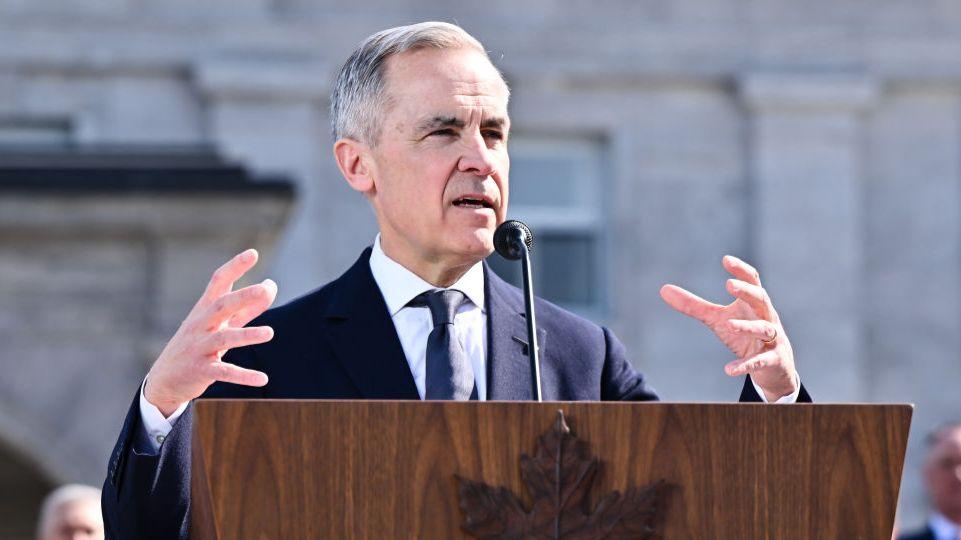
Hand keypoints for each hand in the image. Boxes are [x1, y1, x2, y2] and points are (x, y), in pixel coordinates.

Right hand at [144, 249, 276, 415]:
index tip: (253, 253)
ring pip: (224, 338)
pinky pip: (224, 372)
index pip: (218, 282)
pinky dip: (243, 376)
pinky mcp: (201, 371)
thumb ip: (246, 308)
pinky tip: (262, 379)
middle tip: (265, 289)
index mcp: (205, 309)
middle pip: (221, 306)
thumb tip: (270, 287)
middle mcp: (201, 325)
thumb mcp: (220, 325)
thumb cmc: (198, 344)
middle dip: (243, 297)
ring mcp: (199, 348)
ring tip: (270, 333)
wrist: (165, 380)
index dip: (235, 267)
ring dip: (247, 335)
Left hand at [659, 255, 797, 401]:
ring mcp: (773, 338)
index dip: (741, 270)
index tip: (726, 260)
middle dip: (747, 292)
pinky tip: (729, 370)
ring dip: (748, 326)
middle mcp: (766, 317)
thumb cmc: (744, 335)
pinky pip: (760, 361)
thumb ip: (694, 305)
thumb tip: (663, 289)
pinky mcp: (773, 360)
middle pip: (761, 299)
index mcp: (753, 304)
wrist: (774, 367)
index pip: (752, 281)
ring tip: (730, 324)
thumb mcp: (717, 319)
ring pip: (764, 329)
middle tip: (729, 285)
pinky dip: (745, 365)